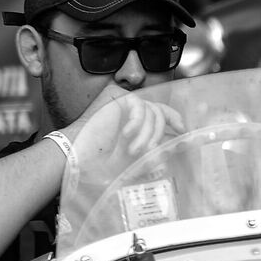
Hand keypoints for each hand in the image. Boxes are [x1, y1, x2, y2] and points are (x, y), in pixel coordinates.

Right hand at [64, 80, 185, 181]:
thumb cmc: (99, 162)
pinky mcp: (117, 97)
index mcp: (134, 122)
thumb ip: (150, 158)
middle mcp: (130, 110)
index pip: (160, 112)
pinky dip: (137, 123)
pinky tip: (126, 134)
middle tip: (150, 151)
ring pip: (151, 112)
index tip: (183, 130)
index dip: (174, 119)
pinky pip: (140, 106)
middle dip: (158, 134)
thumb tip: (166, 159)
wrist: (77, 157)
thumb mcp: (132, 162)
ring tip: (133, 150)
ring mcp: (123, 102)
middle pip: (159, 112)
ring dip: (146, 134)